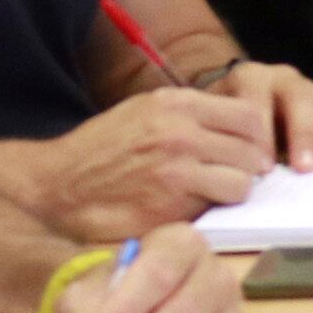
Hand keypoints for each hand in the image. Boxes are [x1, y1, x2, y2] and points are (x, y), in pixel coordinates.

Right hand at [35, 90, 272, 241]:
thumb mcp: (141, 115)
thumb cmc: (100, 156)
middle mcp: (180, 127)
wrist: (57, 188)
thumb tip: (233, 130)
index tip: (249, 153)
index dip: (255, 138)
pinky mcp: (174, 199)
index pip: (247, 114)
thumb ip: (185, 116)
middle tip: (237, 180)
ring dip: (236, 190)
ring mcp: (178, 163)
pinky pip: (223, 201)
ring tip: (215, 196)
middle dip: (252, 167)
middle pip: (253, 146)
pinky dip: (217, 209)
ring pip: (244, 177)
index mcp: (174, 102)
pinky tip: (197, 210)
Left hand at [217, 63, 312, 173]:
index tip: (261, 166)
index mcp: (250, 79)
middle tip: (305, 166)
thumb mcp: (214, 124)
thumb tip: (223, 175)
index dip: (259, 133)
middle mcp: (285, 81)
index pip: (256, 101)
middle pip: (300, 102)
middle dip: (303, 135)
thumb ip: (220, 142)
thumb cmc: (223, 121)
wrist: (234, 98)